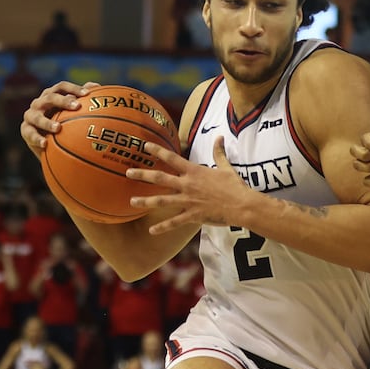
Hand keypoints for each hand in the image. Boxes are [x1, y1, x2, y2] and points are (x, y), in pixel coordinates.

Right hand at [22, 81, 100, 155]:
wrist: (48, 144)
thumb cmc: (63, 124)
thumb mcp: (72, 113)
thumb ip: (82, 100)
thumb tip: (97, 87)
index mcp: (51, 95)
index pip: (61, 87)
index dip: (73, 88)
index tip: (87, 94)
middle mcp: (39, 102)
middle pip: (50, 98)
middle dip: (63, 101)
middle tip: (77, 107)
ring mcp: (31, 115)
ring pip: (37, 116)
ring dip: (47, 122)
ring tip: (58, 128)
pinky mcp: (25, 129)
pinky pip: (30, 133)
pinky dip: (37, 138)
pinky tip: (45, 144)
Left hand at [126, 136, 251, 236]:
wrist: (242, 205)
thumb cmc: (235, 186)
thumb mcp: (226, 167)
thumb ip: (219, 152)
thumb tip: (220, 137)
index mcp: (194, 172)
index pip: (171, 158)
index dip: (157, 151)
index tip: (144, 146)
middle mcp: (187, 185)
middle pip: (160, 179)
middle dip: (142, 175)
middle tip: (128, 172)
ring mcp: (188, 201)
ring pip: (162, 201)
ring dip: (145, 201)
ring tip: (132, 202)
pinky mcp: (192, 216)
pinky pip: (174, 222)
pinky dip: (162, 227)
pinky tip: (151, 231)